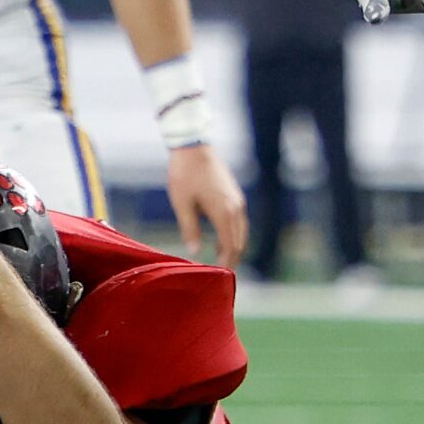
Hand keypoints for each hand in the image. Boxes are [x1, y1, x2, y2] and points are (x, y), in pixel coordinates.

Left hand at [164, 145, 247, 262]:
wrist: (193, 146)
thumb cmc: (184, 174)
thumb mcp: (182, 203)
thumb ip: (190, 229)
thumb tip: (195, 251)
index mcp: (223, 212)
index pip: (230, 245)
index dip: (227, 263)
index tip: (220, 276)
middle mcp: (235, 207)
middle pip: (239, 240)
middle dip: (232, 257)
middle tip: (222, 273)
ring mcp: (237, 199)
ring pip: (241, 230)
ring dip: (234, 245)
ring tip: (222, 259)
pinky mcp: (234, 194)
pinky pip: (239, 220)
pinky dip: (234, 233)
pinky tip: (222, 238)